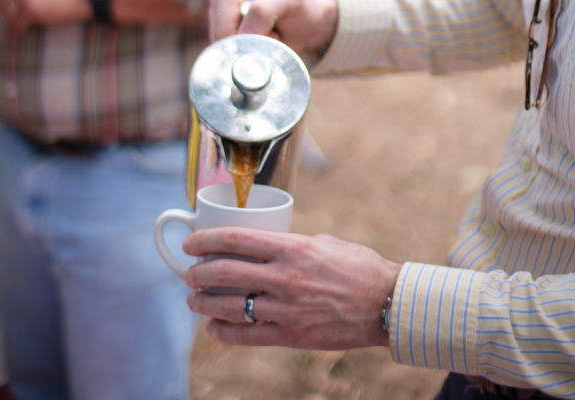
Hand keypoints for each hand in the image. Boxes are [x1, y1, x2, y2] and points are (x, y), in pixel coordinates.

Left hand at [183, 228, 400, 349]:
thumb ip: (290, 245)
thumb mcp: (323, 242)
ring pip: (229, 306)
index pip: (236, 239)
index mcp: (292, 247)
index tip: (191, 242)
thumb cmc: (357, 266)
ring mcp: (286, 309)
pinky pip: (246, 336)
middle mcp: (284, 277)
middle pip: (225, 272)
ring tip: (193, 299)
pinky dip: (224, 331)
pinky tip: (212, 327)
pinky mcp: (291, 336)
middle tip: (188, 272)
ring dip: (204, 303)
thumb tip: (264, 247)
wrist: (385, 302)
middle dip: (198, 272)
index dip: (206, 240)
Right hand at [209, 0, 338, 54]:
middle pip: (220, 41)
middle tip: (272, 35)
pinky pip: (230, 55)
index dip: (246, 40)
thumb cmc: (298, 5)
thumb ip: (263, 12)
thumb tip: (240, 34)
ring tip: (269, 35)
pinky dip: (249, 54)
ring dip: (250, 50)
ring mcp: (218, 17)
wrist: (306, 20)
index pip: (223, 28)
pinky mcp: (223, 33)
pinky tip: (262, 41)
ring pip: (225, 50)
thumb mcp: (288, 0)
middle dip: (248, 46)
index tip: (273, 32)